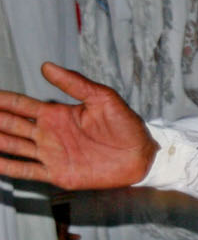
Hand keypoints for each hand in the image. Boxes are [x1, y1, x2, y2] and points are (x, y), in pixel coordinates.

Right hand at [0, 63, 157, 190]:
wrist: (141, 155)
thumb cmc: (126, 125)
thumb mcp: (103, 98)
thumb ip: (75, 84)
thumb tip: (46, 66)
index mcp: (57, 114)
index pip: (20, 105)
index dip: (1, 101)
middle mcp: (48, 134)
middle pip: (10, 125)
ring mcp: (50, 154)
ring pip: (12, 146)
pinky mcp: (57, 173)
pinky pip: (26, 170)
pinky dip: (7, 167)